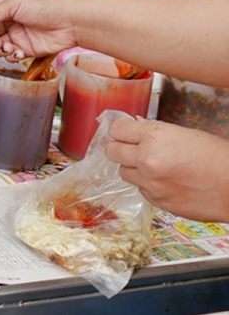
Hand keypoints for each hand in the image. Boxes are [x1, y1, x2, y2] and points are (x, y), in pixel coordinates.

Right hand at [0, 0, 81, 60]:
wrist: (73, 21)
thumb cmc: (47, 5)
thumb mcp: (15, 3)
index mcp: (4, 5)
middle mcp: (8, 21)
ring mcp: (17, 35)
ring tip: (8, 48)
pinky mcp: (26, 49)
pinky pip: (10, 56)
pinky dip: (11, 57)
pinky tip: (19, 53)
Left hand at [106, 118, 228, 222]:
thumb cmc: (218, 157)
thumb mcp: (185, 133)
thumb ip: (155, 131)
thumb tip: (135, 127)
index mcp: (154, 136)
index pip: (116, 129)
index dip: (120, 130)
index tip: (124, 132)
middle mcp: (146, 159)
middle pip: (111, 151)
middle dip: (119, 148)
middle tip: (130, 148)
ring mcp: (150, 183)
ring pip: (124, 172)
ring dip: (134, 168)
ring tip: (154, 166)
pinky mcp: (157, 201)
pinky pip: (141, 189)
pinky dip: (148, 185)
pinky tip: (166, 181)